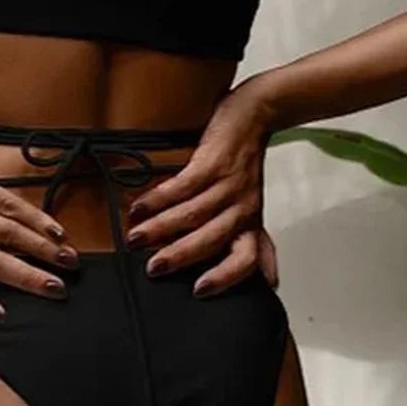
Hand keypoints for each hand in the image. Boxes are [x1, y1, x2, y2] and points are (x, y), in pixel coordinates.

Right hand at [123, 83, 279, 297]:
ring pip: (193, 213)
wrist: (255, 115)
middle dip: (180, 256)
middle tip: (153, 269)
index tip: (199, 290)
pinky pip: (184, 185)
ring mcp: (228, 184)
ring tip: (135, 237)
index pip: (247, 258)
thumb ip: (256, 242)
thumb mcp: (252, 207)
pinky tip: (139, 206)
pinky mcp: (213, 161)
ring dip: (161, 228)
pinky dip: (158, 198)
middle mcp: (241, 207)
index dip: (226, 277)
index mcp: (249, 222)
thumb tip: (271, 281)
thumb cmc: (246, 165)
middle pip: (212, 239)